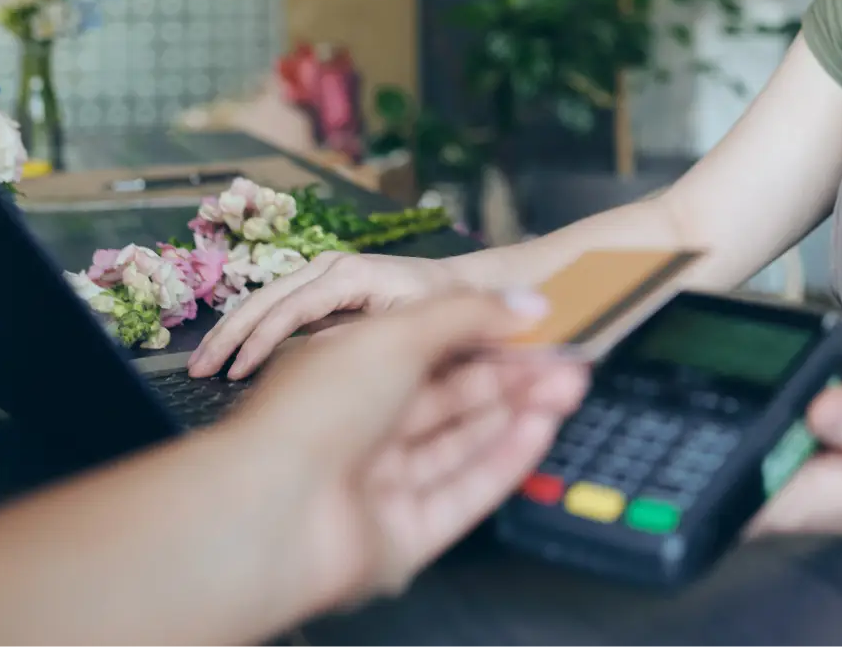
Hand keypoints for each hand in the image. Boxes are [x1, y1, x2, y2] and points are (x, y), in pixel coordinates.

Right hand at [189, 250, 457, 378]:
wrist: (462, 287)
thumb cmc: (443, 310)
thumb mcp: (410, 330)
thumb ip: (360, 340)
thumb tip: (309, 356)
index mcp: (351, 275)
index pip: (292, 308)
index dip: (262, 341)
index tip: (236, 373)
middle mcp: (330, 267)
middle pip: (266, 298)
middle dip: (230, 332)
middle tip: (199, 369)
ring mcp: (324, 275)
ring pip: (265, 300)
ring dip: (232, 330)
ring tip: (202, 364)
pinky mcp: (323, 288)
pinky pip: (278, 307)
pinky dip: (251, 329)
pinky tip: (230, 356)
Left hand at [227, 288, 587, 611]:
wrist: (273, 512)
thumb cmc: (316, 410)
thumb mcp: (396, 333)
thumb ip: (467, 314)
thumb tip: (527, 304)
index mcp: (347, 376)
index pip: (426, 353)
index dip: (483, 338)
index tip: (535, 329)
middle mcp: (363, 430)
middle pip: (450, 401)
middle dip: (510, 378)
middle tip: (567, 360)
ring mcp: (383, 485)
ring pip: (461, 446)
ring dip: (515, 414)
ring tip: (568, 387)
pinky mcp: (403, 535)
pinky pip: (463, 493)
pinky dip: (503, 461)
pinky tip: (541, 428)